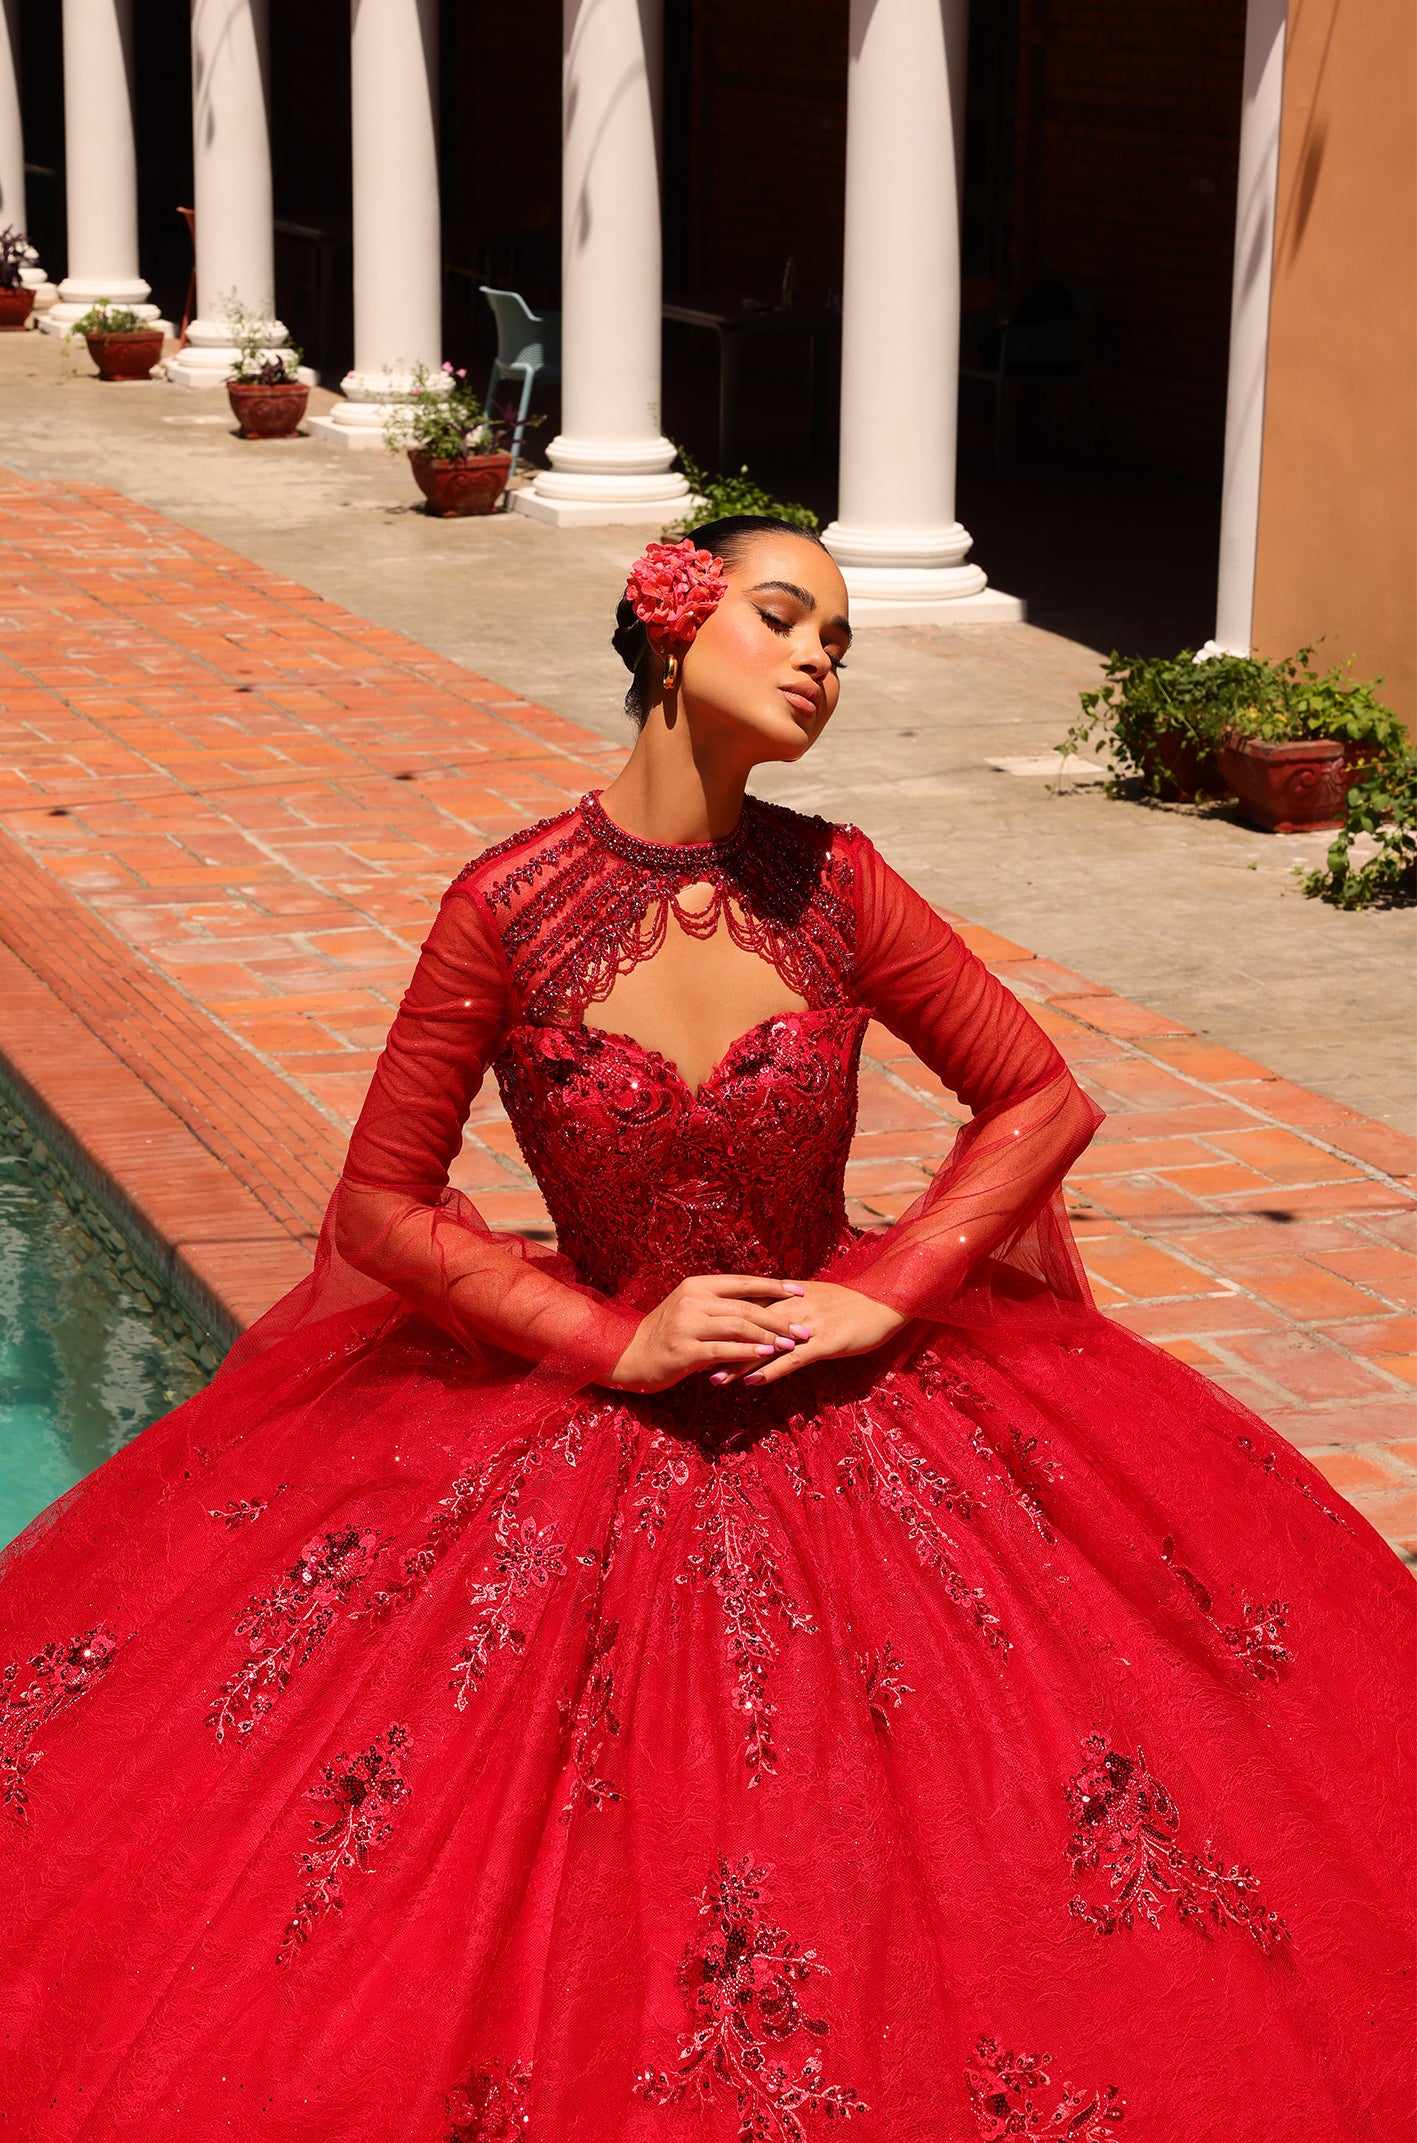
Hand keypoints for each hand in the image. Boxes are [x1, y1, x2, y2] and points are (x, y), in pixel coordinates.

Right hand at [607, 1274, 812, 1393]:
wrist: (631, 1355)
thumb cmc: (668, 1333)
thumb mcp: (691, 1309)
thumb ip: (720, 1304)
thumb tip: (761, 1302)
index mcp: (697, 1285)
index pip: (744, 1282)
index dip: (775, 1286)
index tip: (801, 1292)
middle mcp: (692, 1300)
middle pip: (746, 1307)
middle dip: (779, 1319)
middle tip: (803, 1330)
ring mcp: (687, 1324)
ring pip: (738, 1327)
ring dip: (769, 1337)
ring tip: (791, 1345)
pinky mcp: (684, 1350)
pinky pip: (724, 1350)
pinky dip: (748, 1352)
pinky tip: (766, 1356)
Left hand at [708, 1280, 905, 1388]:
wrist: (885, 1301)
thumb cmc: (851, 1304)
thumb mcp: (815, 1299)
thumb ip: (788, 1305)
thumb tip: (763, 1315)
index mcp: (789, 1294)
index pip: (747, 1307)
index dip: (721, 1321)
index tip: (696, 1334)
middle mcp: (794, 1306)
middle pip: (748, 1326)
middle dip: (720, 1343)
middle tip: (693, 1359)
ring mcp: (808, 1325)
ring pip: (765, 1344)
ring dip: (738, 1362)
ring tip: (713, 1378)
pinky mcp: (825, 1342)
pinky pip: (793, 1359)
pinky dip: (771, 1371)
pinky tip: (753, 1383)